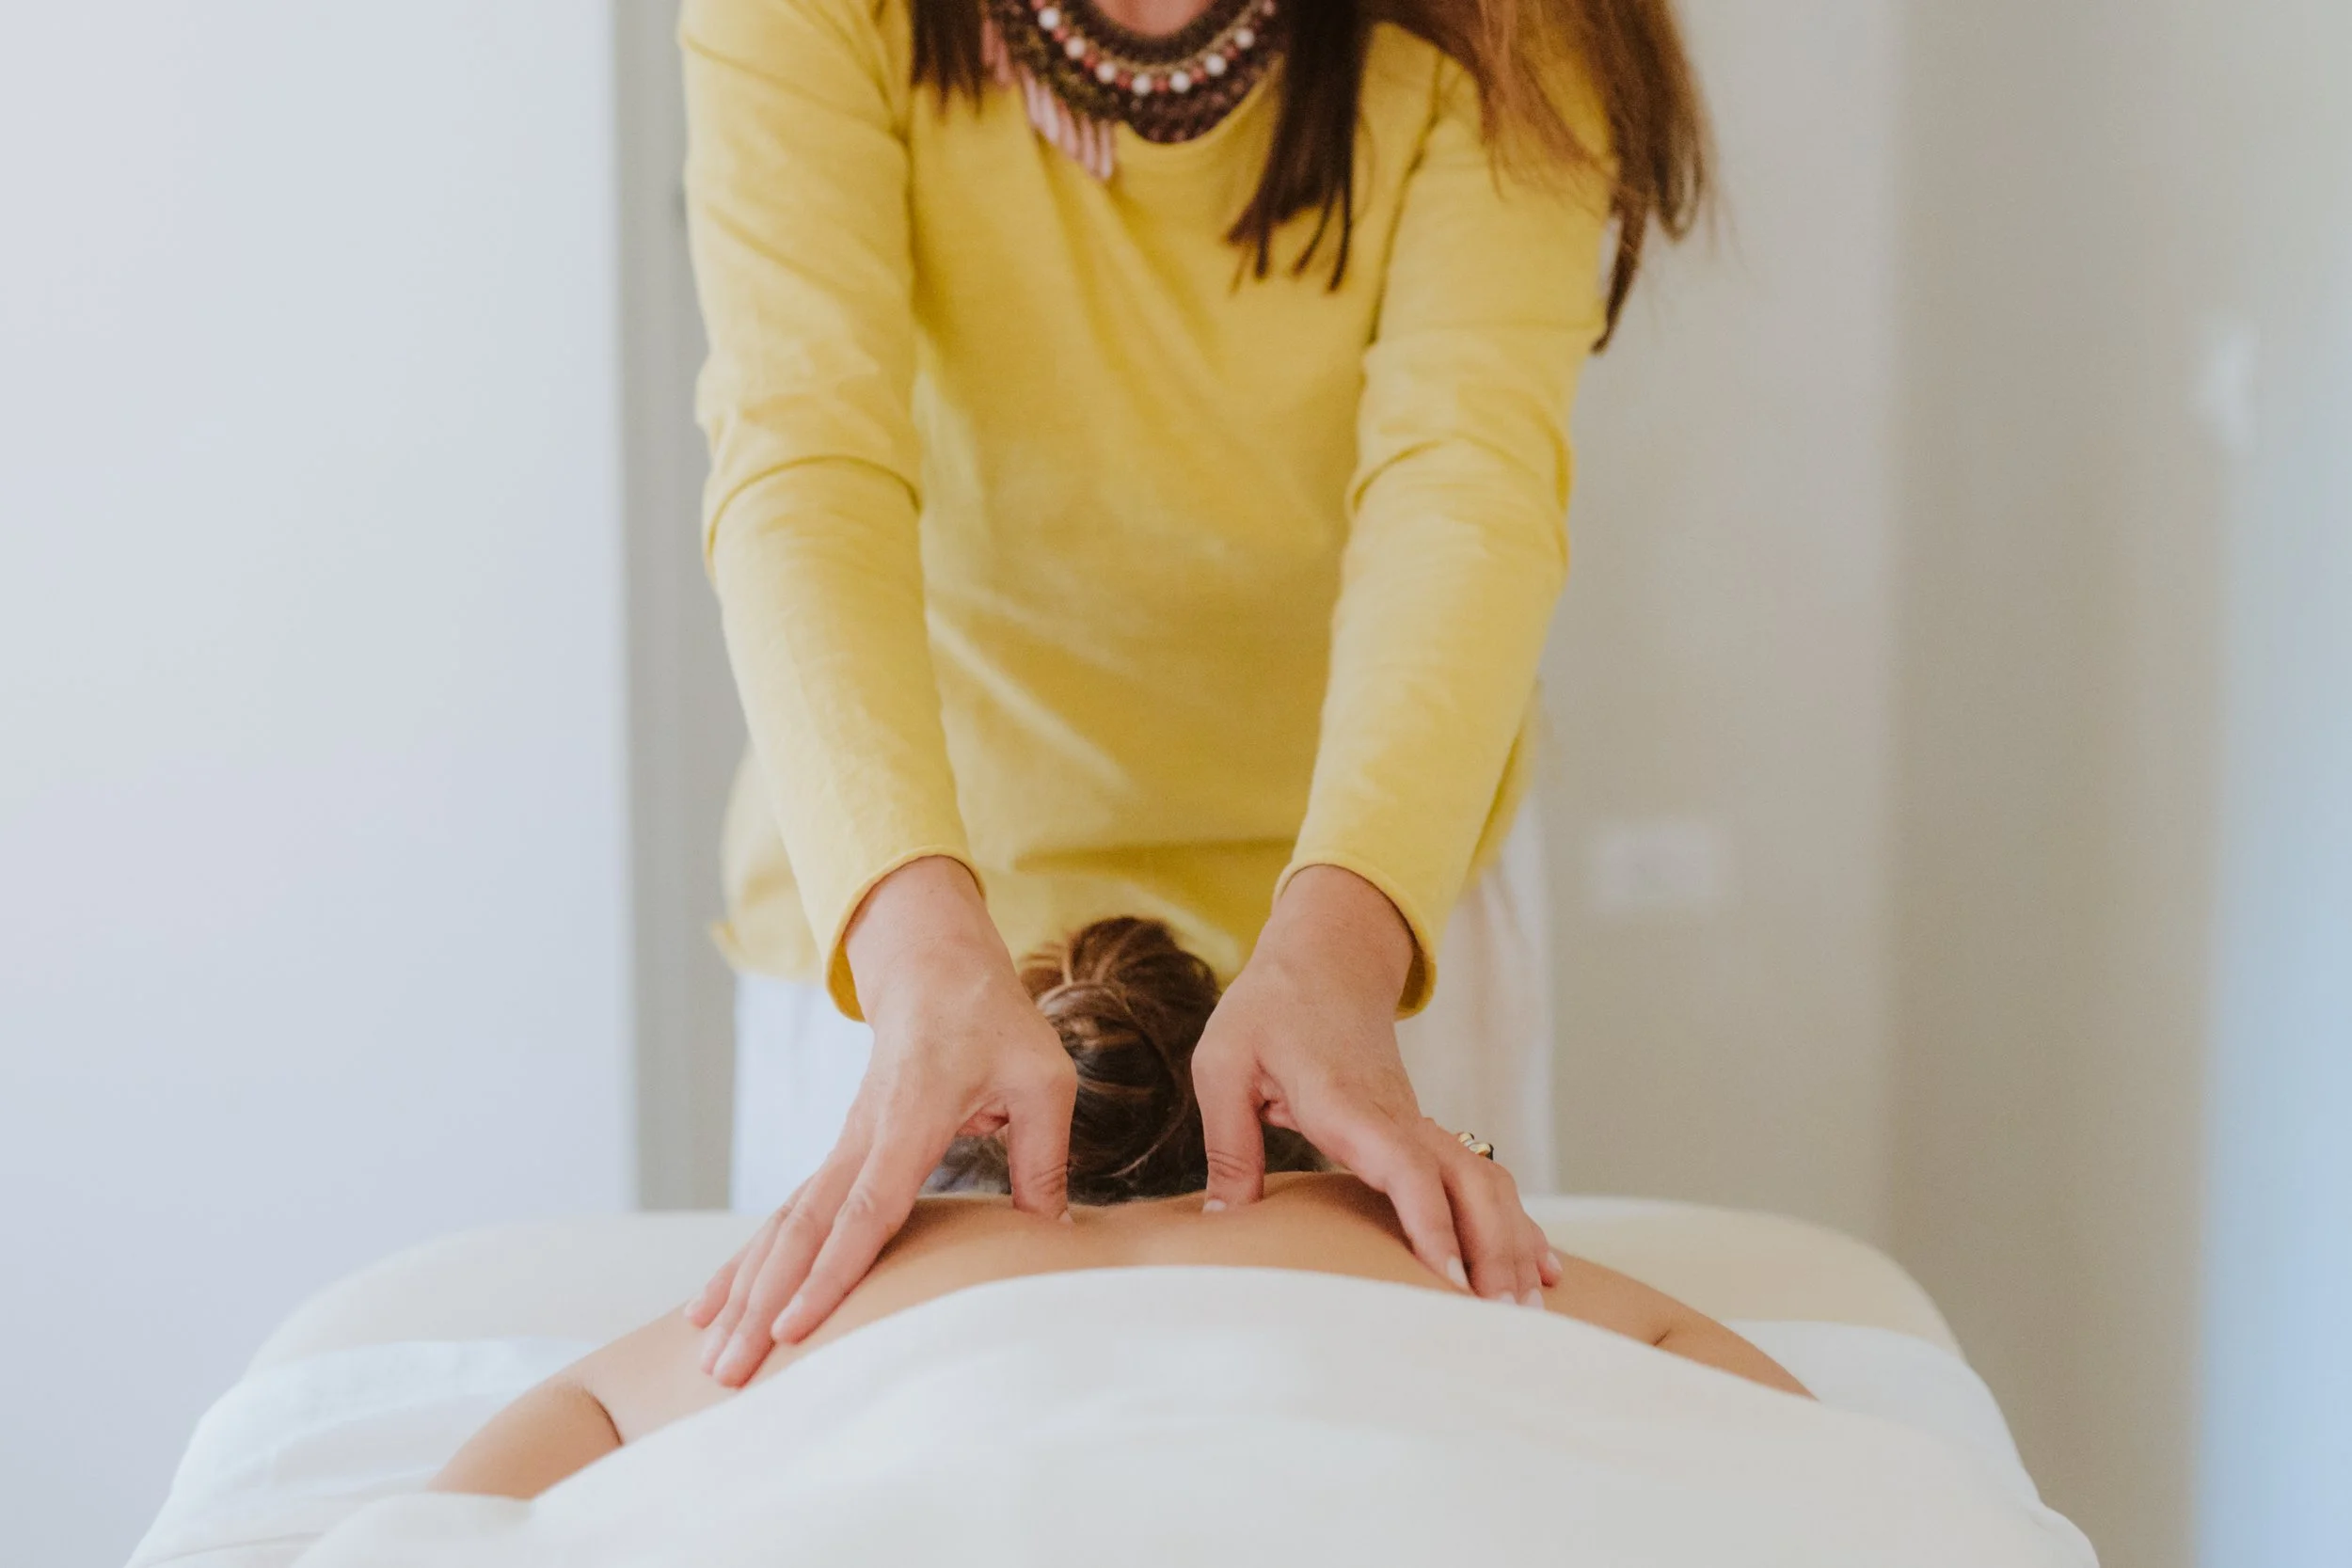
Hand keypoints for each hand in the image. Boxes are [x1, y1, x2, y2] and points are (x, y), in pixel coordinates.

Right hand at [683, 858, 1076, 1383]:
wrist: (935, 972)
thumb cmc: (994, 1025)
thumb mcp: (1042, 1078)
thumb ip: (1044, 1156)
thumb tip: (1056, 1233)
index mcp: (910, 1119)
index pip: (866, 1208)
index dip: (831, 1272)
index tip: (794, 1328)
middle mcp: (861, 1139)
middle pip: (802, 1232)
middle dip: (762, 1306)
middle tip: (730, 1372)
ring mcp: (842, 1149)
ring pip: (782, 1229)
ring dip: (743, 1295)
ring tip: (711, 1360)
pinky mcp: (838, 1158)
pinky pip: (785, 1219)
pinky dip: (745, 1265)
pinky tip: (710, 1309)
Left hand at [1192, 866, 1562, 1304]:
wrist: (1324, 957)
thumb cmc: (1269, 1010)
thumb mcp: (1224, 1064)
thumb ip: (1229, 1145)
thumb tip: (1222, 1226)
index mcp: (1346, 1102)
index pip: (1403, 1166)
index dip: (1429, 1222)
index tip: (1449, 1278)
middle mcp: (1397, 1116)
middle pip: (1466, 1182)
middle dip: (1492, 1251)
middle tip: (1507, 1320)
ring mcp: (1419, 1123)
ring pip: (1485, 1181)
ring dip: (1513, 1242)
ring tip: (1531, 1310)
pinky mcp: (1423, 1131)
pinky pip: (1480, 1176)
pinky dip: (1514, 1222)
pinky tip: (1541, 1265)